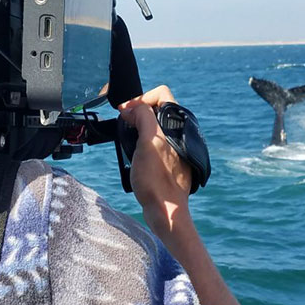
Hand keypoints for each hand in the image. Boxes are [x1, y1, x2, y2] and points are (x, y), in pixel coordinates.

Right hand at [118, 85, 192, 232]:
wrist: (165, 209)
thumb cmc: (157, 179)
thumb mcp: (148, 142)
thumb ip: (143, 117)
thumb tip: (132, 109)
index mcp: (179, 124)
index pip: (161, 94)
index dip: (140, 99)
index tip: (126, 113)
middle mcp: (180, 132)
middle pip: (156, 109)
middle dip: (138, 113)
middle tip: (124, 125)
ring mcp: (176, 146)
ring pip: (153, 126)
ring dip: (138, 129)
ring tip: (128, 140)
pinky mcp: (170, 159)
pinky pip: (154, 142)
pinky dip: (142, 143)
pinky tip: (134, 154)